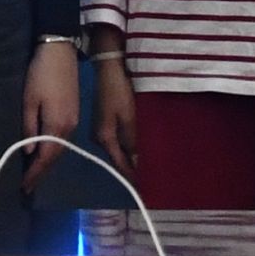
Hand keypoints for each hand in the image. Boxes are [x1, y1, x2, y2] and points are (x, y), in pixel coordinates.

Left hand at [19, 42, 81, 192]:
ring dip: (47, 162)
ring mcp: (74, 121)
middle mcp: (69, 128)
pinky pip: (63, 140)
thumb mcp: (28, 101)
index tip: (23, 187)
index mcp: (57, 126)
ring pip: (60, 149)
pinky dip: (53, 150)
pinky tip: (44, 152)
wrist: (60, 52)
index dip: (34, 174)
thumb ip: (29, 127)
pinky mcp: (74, 113)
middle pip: (55, 157)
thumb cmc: (40, 74)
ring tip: (33, 173)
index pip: (45, 158)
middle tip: (27, 187)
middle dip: (41, 173)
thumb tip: (28, 151)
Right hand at [93, 46, 139, 182]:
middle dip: (134, 168)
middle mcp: (100, 138)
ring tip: (151, 165)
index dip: (133, 177)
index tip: (146, 188)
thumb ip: (133, 142)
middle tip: (154, 178)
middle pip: (119, 159)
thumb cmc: (120, 91)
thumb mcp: (129, 117)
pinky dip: (130, 144)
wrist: (110, 67)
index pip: (120, 165)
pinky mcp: (107, 121)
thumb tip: (138, 166)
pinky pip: (119, 139)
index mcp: (104, 138)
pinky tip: (141, 147)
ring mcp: (102, 128)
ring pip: (119, 149)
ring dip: (132, 156)